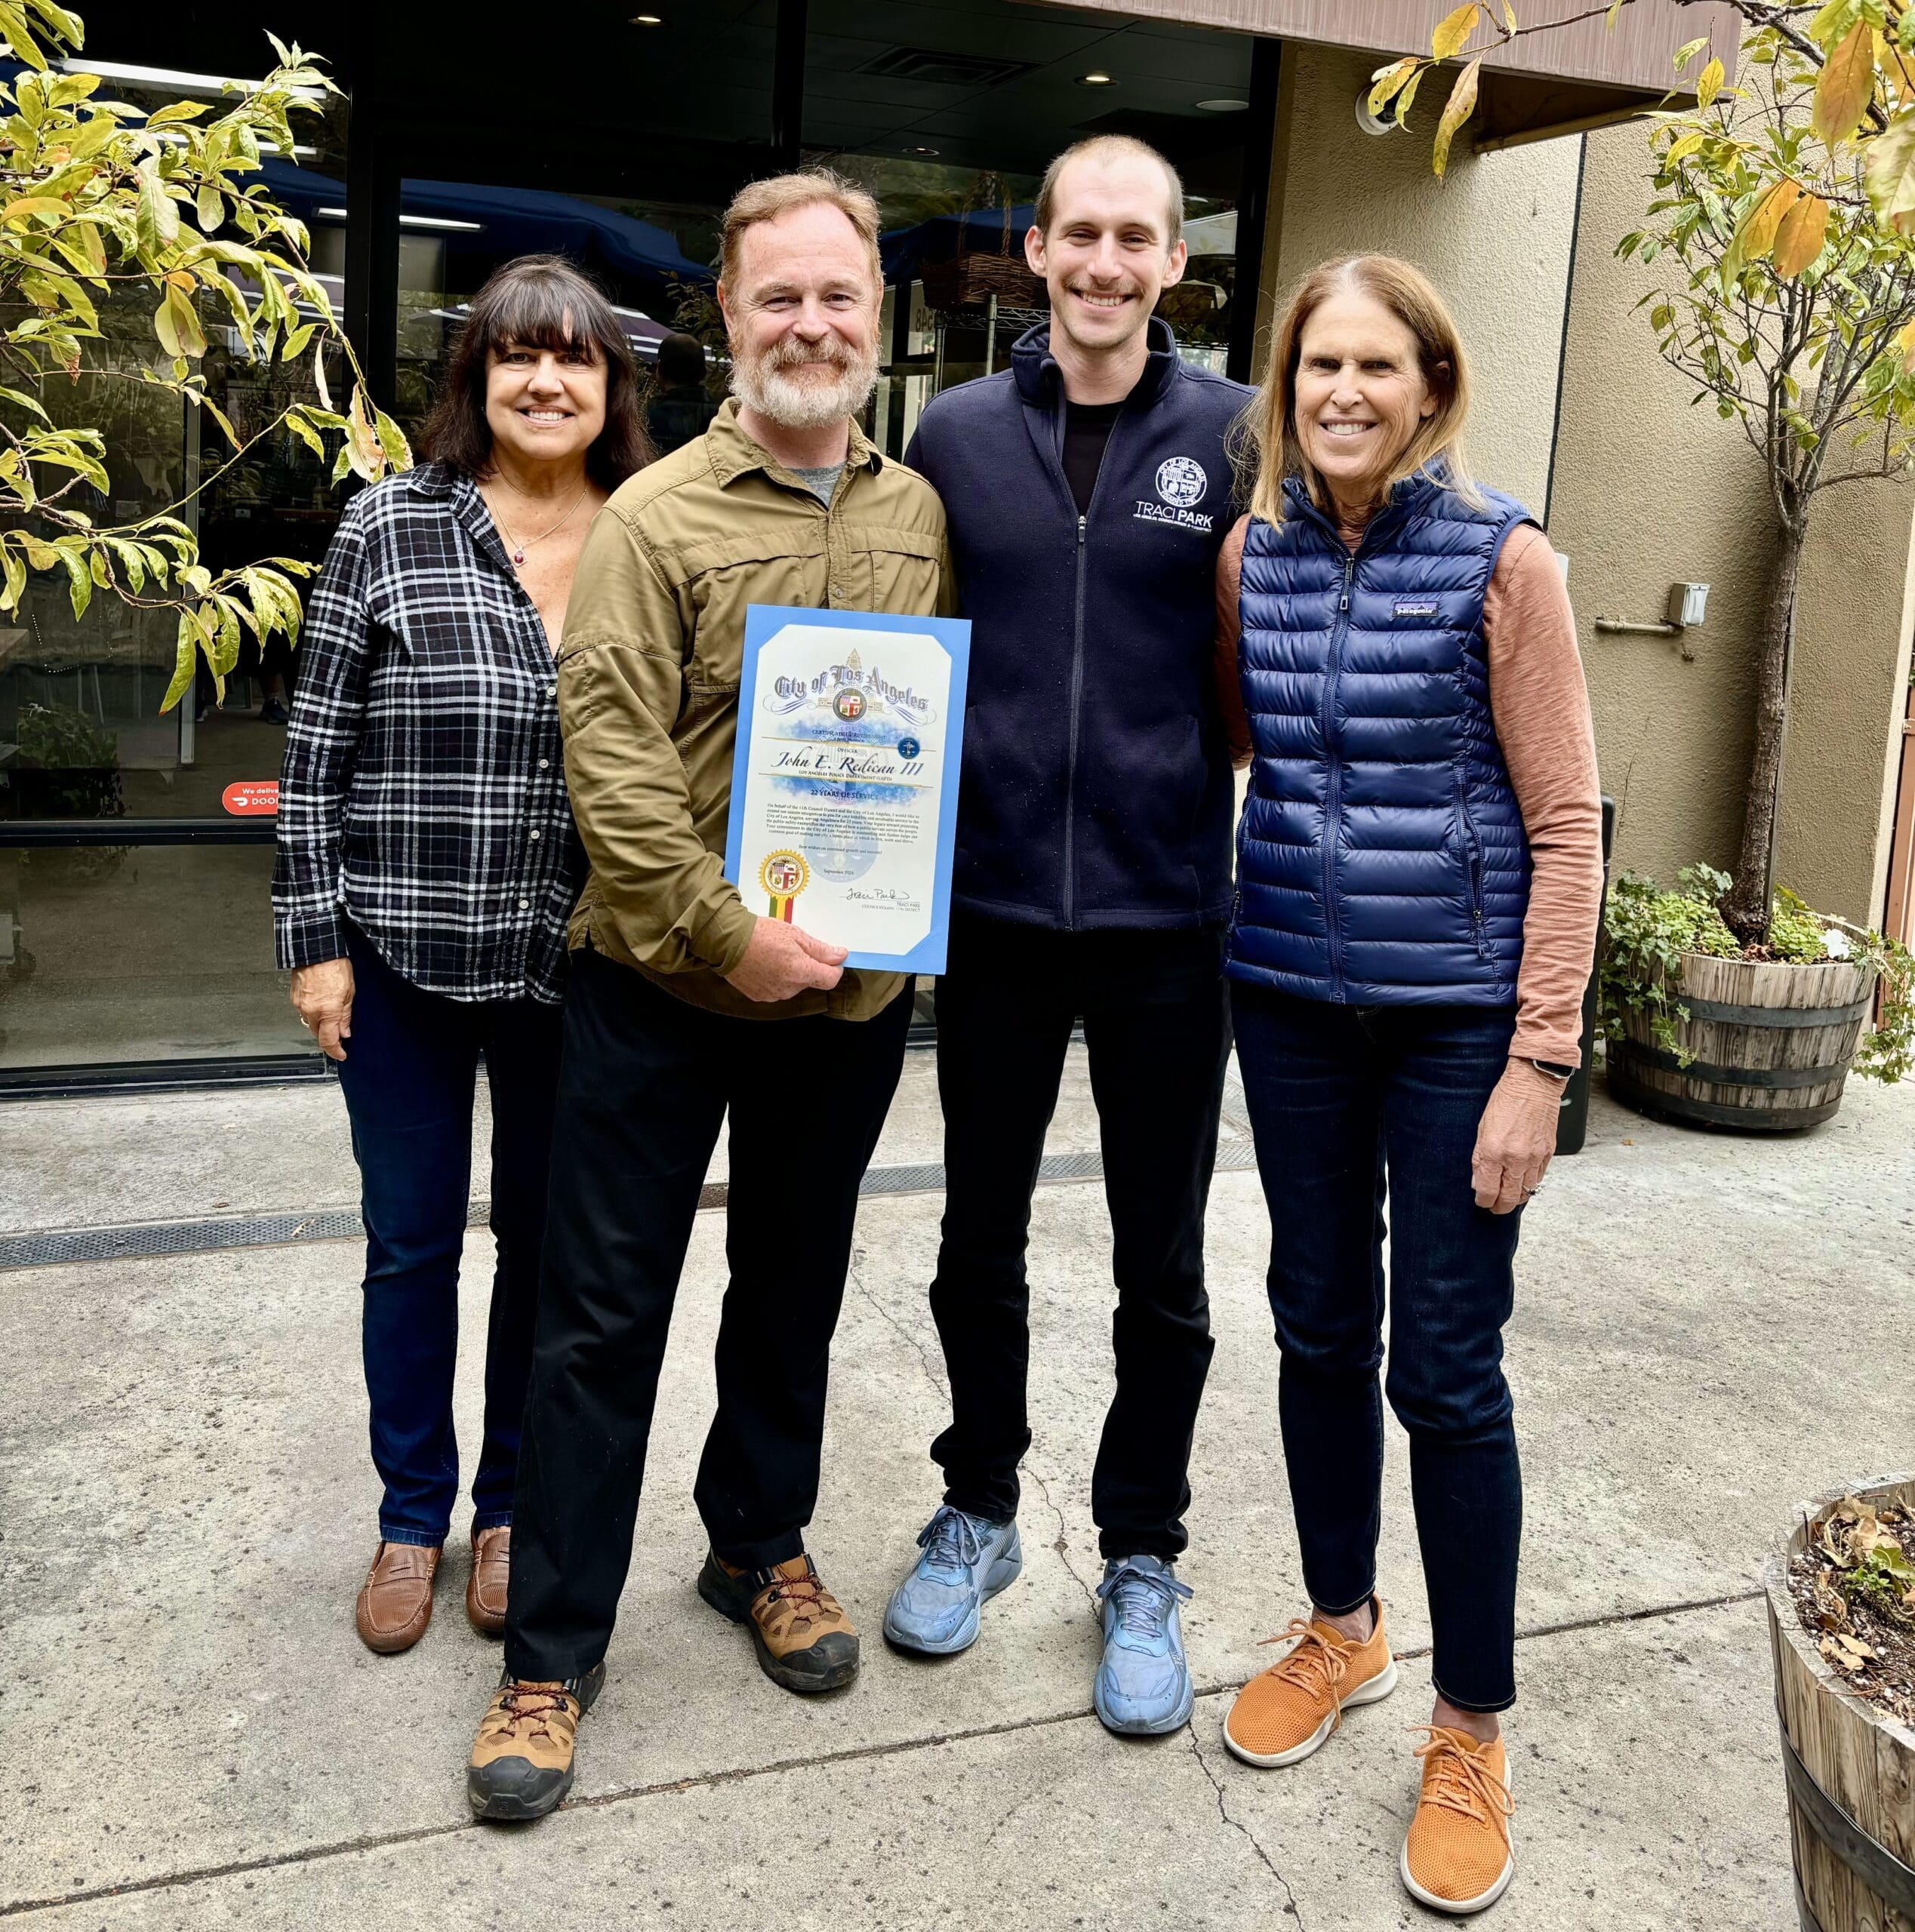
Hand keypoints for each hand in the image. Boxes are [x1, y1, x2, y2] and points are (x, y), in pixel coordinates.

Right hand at [290, 957, 354, 1060]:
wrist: (316, 949)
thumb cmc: (334, 964)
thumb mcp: (350, 992)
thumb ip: (346, 1015)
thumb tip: (345, 1032)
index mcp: (327, 1010)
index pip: (329, 1041)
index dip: (335, 1051)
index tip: (341, 1054)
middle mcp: (311, 1010)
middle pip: (318, 1034)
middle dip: (328, 1038)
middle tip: (339, 1035)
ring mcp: (299, 1004)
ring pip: (310, 1023)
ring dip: (321, 1025)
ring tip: (331, 1016)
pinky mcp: (294, 997)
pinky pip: (303, 1012)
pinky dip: (313, 1013)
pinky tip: (321, 1004)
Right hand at [723, 916, 846, 1002]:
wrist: (726, 942)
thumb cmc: (760, 934)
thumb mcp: (795, 934)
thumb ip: (820, 949)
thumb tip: (840, 956)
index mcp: (802, 972)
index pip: (830, 979)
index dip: (834, 968)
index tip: (831, 958)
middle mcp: (789, 988)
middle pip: (810, 981)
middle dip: (808, 966)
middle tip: (794, 948)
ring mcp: (774, 995)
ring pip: (793, 985)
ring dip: (791, 973)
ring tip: (776, 954)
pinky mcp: (760, 996)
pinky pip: (776, 989)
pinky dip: (776, 978)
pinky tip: (765, 963)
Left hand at [1470, 1058, 1566, 1213]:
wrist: (1533, 1085)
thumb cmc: (1505, 1100)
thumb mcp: (1481, 1128)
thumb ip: (1479, 1159)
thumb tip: (1479, 1182)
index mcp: (1495, 1152)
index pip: (1489, 1191)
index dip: (1484, 1201)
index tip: (1482, 1202)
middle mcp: (1516, 1158)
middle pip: (1510, 1198)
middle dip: (1501, 1207)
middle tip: (1495, 1207)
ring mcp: (1535, 1157)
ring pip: (1528, 1191)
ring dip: (1517, 1197)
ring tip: (1508, 1196)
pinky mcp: (1549, 1153)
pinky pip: (1539, 1177)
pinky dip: (1530, 1183)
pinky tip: (1523, 1181)